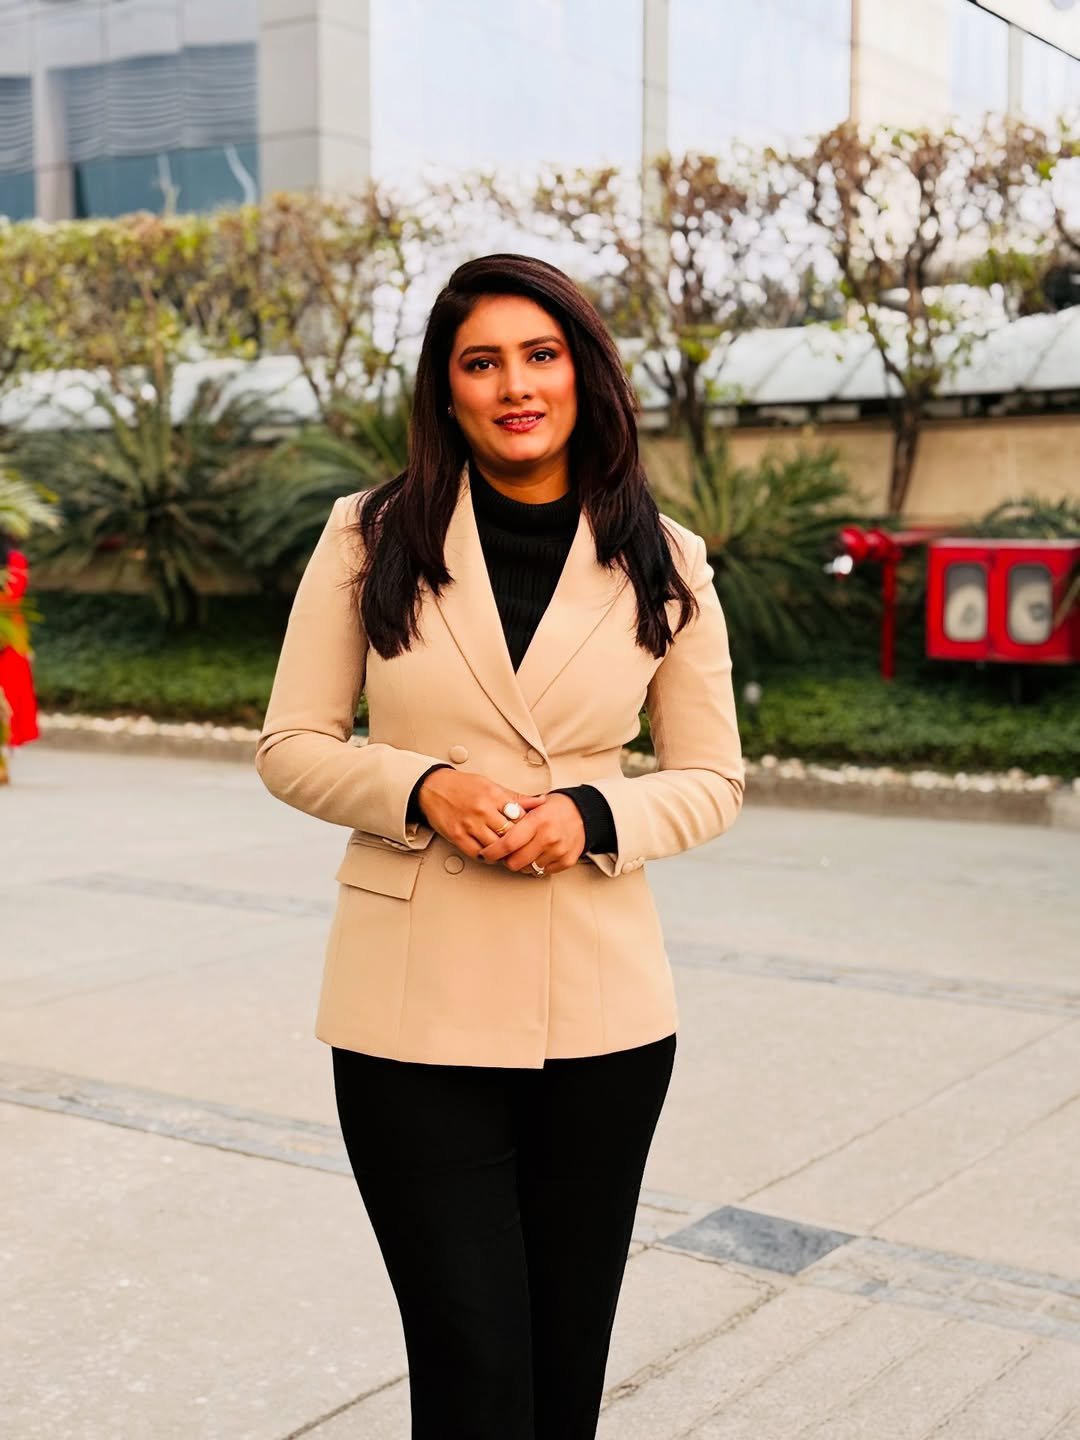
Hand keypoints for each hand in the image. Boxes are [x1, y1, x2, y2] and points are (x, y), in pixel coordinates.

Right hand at [417, 768, 545, 859]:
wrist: (433, 787)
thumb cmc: (463, 786)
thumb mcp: (492, 785)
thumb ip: (516, 797)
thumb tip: (541, 801)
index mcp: (493, 795)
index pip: (520, 817)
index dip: (529, 828)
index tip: (533, 833)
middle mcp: (482, 810)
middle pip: (509, 834)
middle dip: (519, 843)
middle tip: (526, 848)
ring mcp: (469, 824)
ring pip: (495, 846)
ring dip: (504, 852)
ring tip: (510, 853)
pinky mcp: (457, 836)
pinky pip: (477, 853)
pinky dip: (487, 857)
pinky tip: (492, 854)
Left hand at [476, 793, 585, 875]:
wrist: (583, 813)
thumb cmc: (554, 809)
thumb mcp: (533, 805)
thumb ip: (512, 817)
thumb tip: (490, 828)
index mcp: (538, 821)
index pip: (509, 843)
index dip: (493, 851)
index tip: (485, 854)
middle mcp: (549, 837)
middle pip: (515, 862)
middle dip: (506, 859)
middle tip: (505, 853)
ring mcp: (559, 851)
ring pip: (528, 869)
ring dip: (523, 862)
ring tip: (525, 850)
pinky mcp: (566, 861)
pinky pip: (542, 872)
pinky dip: (537, 865)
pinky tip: (538, 853)